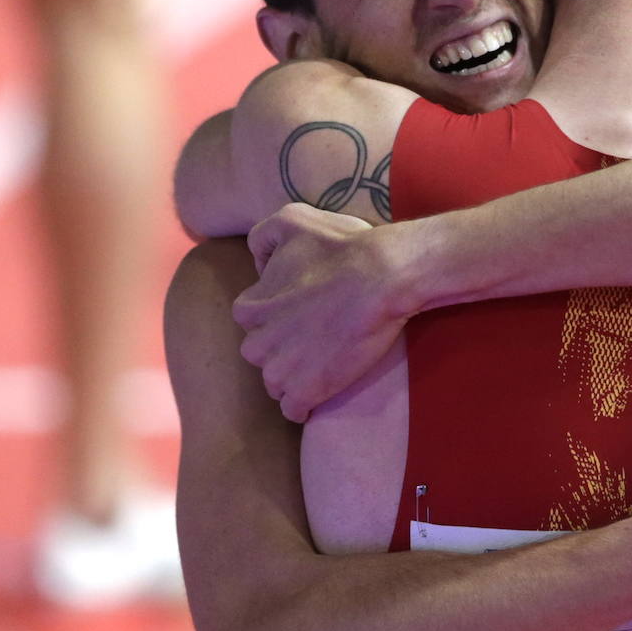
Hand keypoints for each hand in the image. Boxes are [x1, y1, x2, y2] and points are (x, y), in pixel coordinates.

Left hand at [233, 203, 410, 421]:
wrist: (382, 277)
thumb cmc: (342, 247)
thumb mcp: (292, 220)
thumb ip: (262, 235)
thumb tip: (256, 261)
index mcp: (251, 306)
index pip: (249, 318)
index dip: (275, 315)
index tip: (300, 311)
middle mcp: (257, 342)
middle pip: (260, 354)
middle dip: (281, 349)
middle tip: (313, 338)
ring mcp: (281, 372)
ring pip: (275, 384)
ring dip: (294, 377)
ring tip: (323, 363)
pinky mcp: (307, 392)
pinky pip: (294, 410)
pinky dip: (306, 404)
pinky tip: (323, 390)